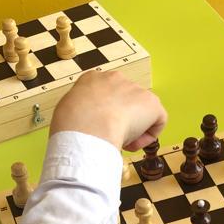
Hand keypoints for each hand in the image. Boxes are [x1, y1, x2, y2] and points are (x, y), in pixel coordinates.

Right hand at [50, 70, 166, 151]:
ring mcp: (135, 89)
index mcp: (92, 79)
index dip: (103, 114)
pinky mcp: (151, 103)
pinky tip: (134, 144)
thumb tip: (82, 120)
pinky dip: (148, 135)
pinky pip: (157, 121)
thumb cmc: (71, 124)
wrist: (87, 127)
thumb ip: (78, 111)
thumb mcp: (66, 111)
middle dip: (120, 120)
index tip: (99, 128)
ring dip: (133, 129)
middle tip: (111, 136)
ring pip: (140, 112)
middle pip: (124, 101)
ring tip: (120, 142)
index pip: (104, 95)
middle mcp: (115, 78)